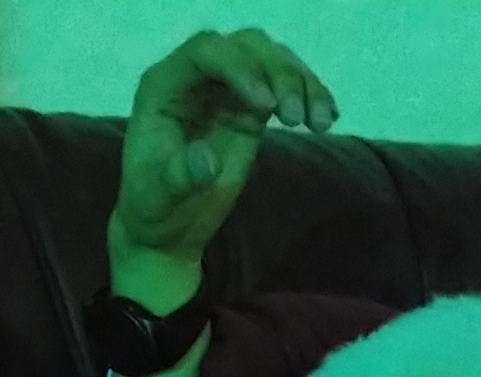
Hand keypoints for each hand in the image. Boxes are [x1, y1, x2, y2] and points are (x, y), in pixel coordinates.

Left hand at [111, 28, 338, 260]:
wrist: (168, 225)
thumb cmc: (153, 208)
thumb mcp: (157, 199)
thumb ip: (179, 177)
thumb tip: (207, 160)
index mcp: (164, 86)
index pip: (205, 52)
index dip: (239, 68)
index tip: (266, 107)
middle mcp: (196, 77)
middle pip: (246, 47)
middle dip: (279, 73)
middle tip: (298, 119)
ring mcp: (226, 89)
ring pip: (271, 60)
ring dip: (302, 84)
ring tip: (321, 123)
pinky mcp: (250, 108)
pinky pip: (284, 87)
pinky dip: (309, 97)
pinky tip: (327, 119)